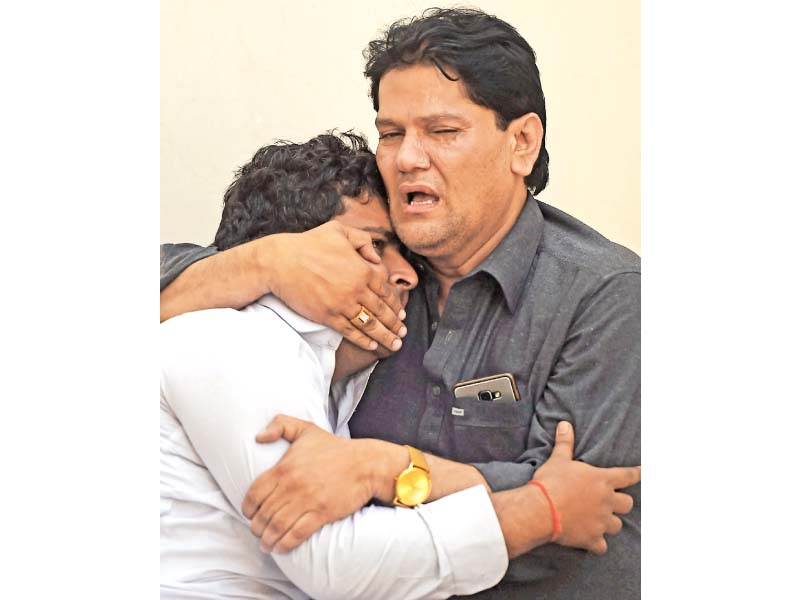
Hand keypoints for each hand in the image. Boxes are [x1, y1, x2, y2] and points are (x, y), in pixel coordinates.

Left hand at [241, 415, 375, 552]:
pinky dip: (285, 544)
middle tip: (257, 532)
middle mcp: (292, 485)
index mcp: (285, 467)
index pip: (255, 492)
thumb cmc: (335, 448)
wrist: (365, 464)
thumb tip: (259, 436)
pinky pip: (296, 534)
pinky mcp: (321, 513)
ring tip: (266, 544)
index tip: (249, 514)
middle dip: (257, 527)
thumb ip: (280, 424)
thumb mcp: (306, 429)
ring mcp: (306, 500)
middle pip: (264, 513)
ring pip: (277, 526)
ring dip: (267, 539)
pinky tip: (280, 548)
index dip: (248, 508)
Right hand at [264, 221, 406, 351]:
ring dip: (384, 336)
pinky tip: (372, 346)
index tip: (402, 314)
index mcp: (362, 269)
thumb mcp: (339, 231)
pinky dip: (363, 340)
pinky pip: (350, 332)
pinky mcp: (328, 316)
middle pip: (382, 311)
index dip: (395, 305)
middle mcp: (356, 289)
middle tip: (403, 333)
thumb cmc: (308, 244)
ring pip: (370, 324)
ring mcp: (342, 305)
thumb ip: (362, 241)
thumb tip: (376, 258)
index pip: (385, 291)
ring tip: (394, 344)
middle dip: (395, 324)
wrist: (280, 261)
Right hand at [534, 421, 640, 554]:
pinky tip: (592, 542)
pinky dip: (598, 545)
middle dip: (622, 503)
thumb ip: (565, 443)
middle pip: (627, 504)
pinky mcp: (591, 538)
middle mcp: (606, 501)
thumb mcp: (558, 459)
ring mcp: (601, 522)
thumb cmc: (551, 482)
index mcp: (602, 480)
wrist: (542, 510)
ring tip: (600, 521)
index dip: (637, 474)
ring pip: (617, 526)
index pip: (627, 476)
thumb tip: (565, 425)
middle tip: (612, 502)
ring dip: (610, 523)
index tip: (644, 473)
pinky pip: (602, 546)